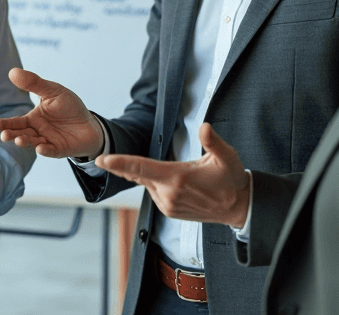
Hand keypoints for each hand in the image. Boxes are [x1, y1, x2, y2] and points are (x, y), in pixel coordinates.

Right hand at [0, 68, 105, 158]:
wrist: (90, 123)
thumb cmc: (69, 107)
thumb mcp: (52, 91)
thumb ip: (34, 83)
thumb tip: (12, 72)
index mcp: (33, 119)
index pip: (15, 122)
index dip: (4, 124)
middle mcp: (37, 132)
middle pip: (21, 134)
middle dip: (12, 135)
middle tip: (4, 135)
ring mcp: (47, 141)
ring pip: (33, 143)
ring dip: (25, 142)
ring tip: (18, 140)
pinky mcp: (59, 149)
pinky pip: (50, 151)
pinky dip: (45, 150)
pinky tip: (40, 148)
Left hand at [95, 123, 249, 226]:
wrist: (237, 207)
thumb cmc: (231, 179)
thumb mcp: (227, 157)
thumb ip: (213, 142)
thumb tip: (205, 127)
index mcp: (177, 178)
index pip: (142, 167)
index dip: (119, 163)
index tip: (101, 159)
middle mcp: (169, 194)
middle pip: (139, 174)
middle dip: (126, 165)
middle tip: (109, 159)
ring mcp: (168, 205)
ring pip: (147, 183)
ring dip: (150, 175)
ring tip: (177, 173)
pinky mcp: (169, 211)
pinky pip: (154, 193)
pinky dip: (157, 184)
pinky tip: (174, 182)